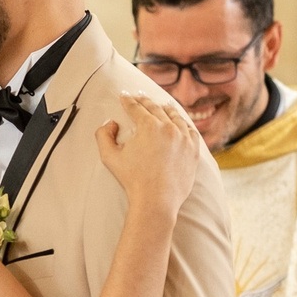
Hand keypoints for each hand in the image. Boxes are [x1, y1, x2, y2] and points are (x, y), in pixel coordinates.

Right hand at [95, 89, 201, 217]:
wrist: (156, 200)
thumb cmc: (132, 179)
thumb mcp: (109, 157)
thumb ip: (103, 135)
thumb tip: (111, 123)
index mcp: (148, 125)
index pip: (136, 108)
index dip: (128, 100)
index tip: (124, 96)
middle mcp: (169, 127)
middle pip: (155, 108)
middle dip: (144, 101)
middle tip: (138, 96)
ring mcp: (184, 137)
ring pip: (175, 116)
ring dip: (166, 109)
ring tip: (162, 105)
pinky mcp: (193, 149)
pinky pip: (190, 130)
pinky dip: (183, 123)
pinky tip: (180, 122)